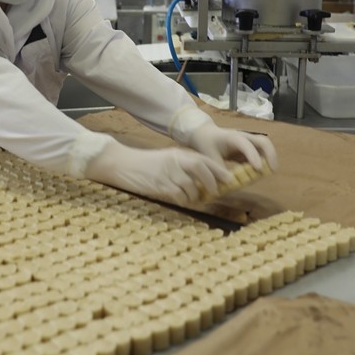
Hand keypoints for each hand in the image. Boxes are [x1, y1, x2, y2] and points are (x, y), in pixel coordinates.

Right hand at [85, 141, 234, 204]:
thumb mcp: (167, 160)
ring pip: (192, 187)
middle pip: (203, 170)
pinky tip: (180, 200)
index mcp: (179, 154)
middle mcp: (177, 161)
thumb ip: (183, 166)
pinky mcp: (162, 186)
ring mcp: (170, 174)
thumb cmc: (146, 165)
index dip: (219, 171)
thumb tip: (202, 180)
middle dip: (212, 183)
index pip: (204, 160)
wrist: (124, 165)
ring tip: (192, 198)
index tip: (229, 180)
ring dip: (196, 196)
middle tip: (214, 192)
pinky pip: (181, 197)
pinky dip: (184, 201)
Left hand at [185, 122, 278, 171]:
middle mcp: (244, 138)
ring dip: (270, 159)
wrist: (205, 134)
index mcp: (232, 137)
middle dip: (271, 155)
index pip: (246, 145)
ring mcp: (248, 143)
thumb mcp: (209, 156)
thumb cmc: (206, 143)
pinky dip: (263, 163)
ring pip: (264, 147)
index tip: (259, 169)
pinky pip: (260, 155)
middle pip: (263, 141)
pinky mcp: (248, 150)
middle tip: (273, 170)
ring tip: (269, 173)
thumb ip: (218, 169)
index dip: (253, 156)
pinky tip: (260, 174)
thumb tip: (227, 184)